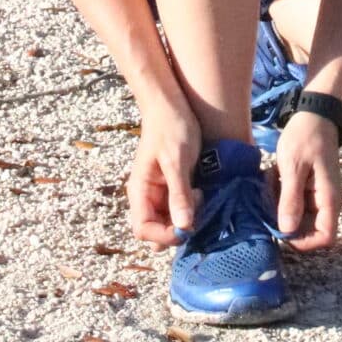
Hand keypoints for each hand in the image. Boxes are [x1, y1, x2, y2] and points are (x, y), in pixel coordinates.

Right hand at [128, 99, 199, 246]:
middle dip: (177, 229)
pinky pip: (179, 208)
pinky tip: (201, 193)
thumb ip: (179, 194)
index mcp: (140, 191)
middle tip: (196, 210)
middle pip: (156, 231)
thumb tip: (183, 227)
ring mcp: (159, 192)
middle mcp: (147, 196)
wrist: (171, 104)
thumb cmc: (171, 128)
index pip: (143, 230)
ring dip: (186, 218)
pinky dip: (191, 208)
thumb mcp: (176, 161)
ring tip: (200, 196)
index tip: (187, 228)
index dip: (163, 236)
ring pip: (169, 221)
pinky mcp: (172, 187)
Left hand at [272, 109, 341, 252]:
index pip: (325, 238)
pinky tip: (273, 176)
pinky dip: (281, 194)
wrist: (315, 113)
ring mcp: (318, 195)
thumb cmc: (306, 137)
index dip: (304, 242)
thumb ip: (290, 199)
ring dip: (280, 204)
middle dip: (284, 219)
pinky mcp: (308, 188)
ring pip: (297, 216)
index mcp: (328, 199)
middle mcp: (327, 202)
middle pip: (307, 229)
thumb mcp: (293, 167)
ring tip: (270, 181)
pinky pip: (294, 202)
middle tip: (268, 198)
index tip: (281, 230)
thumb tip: (287, 230)